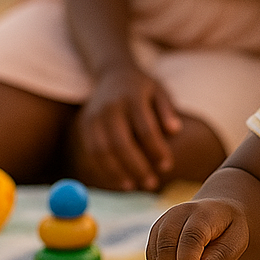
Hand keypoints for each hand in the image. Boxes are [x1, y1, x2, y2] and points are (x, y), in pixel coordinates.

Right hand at [73, 64, 181, 190]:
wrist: (113, 73)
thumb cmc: (143, 87)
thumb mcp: (160, 91)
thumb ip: (167, 110)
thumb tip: (175, 131)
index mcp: (132, 97)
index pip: (145, 129)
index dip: (157, 150)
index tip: (168, 165)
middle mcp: (110, 107)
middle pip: (120, 143)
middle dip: (137, 166)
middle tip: (152, 183)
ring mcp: (94, 116)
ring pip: (102, 151)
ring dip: (117, 172)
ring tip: (133, 186)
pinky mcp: (85, 125)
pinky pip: (92, 152)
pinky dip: (104, 170)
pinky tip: (119, 180)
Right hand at [146, 198, 249, 259]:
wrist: (218, 212)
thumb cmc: (230, 230)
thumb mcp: (237, 242)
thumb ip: (221, 257)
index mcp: (203, 213)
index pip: (191, 237)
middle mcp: (179, 213)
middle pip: (167, 244)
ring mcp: (164, 221)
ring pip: (156, 253)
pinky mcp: (155, 232)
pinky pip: (151, 258)